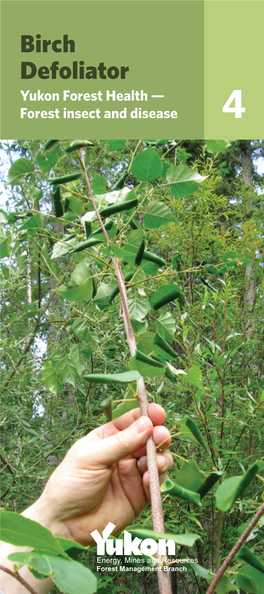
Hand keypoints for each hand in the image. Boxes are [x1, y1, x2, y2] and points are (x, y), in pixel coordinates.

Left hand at [25, 404, 171, 544]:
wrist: (65, 525)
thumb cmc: (70, 485)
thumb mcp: (91, 457)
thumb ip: (120, 442)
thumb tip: (146, 423)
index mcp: (108, 438)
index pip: (132, 421)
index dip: (147, 415)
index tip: (159, 413)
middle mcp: (123, 454)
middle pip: (149, 439)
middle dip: (158, 436)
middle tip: (162, 437)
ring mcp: (132, 474)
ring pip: (157, 459)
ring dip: (160, 457)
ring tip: (153, 463)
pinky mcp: (140, 496)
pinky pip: (156, 483)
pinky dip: (157, 479)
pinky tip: (148, 480)